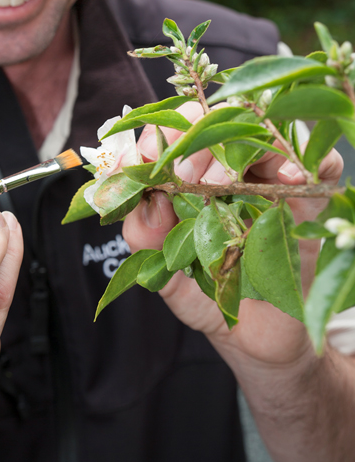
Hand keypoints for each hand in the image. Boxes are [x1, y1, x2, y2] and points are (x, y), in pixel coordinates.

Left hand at [123, 101, 343, 368]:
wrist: (254, 340)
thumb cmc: (206, 298)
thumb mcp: (165, 272)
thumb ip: (144, 235)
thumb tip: (143, 197)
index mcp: (187, 178)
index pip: (172, 134)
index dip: (156, 137)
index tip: (146, 159)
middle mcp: (227, 169)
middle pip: (216, 121)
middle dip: (196, 141)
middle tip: (188, 177)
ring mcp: (269, 179)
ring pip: (263, 132)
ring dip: (243, 146)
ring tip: (229, 181)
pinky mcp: (308, 197)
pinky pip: (319, 161)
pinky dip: (305, 160)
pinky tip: (289, 179)